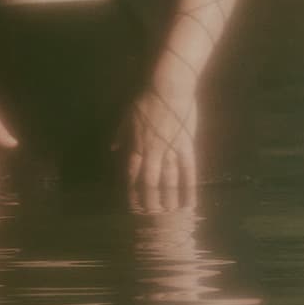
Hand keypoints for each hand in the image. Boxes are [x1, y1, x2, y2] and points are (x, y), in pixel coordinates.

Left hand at [125, 85, 198, 208]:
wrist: (168, 87)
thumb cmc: (146, 98)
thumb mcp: (127, 116)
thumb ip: (121, 134)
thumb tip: (113, 148)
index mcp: (135, 145)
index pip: (131, 174)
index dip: (132, 191)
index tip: (132, 206)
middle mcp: (152, 152)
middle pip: (149, 182)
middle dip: (149, 201)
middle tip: (152, 217)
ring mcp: (170, 150)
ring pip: (168, 180)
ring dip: (168, 199)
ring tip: (170, 215)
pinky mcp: (187, 146)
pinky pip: (189, 171)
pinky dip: (189, 188)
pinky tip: (191, 203)